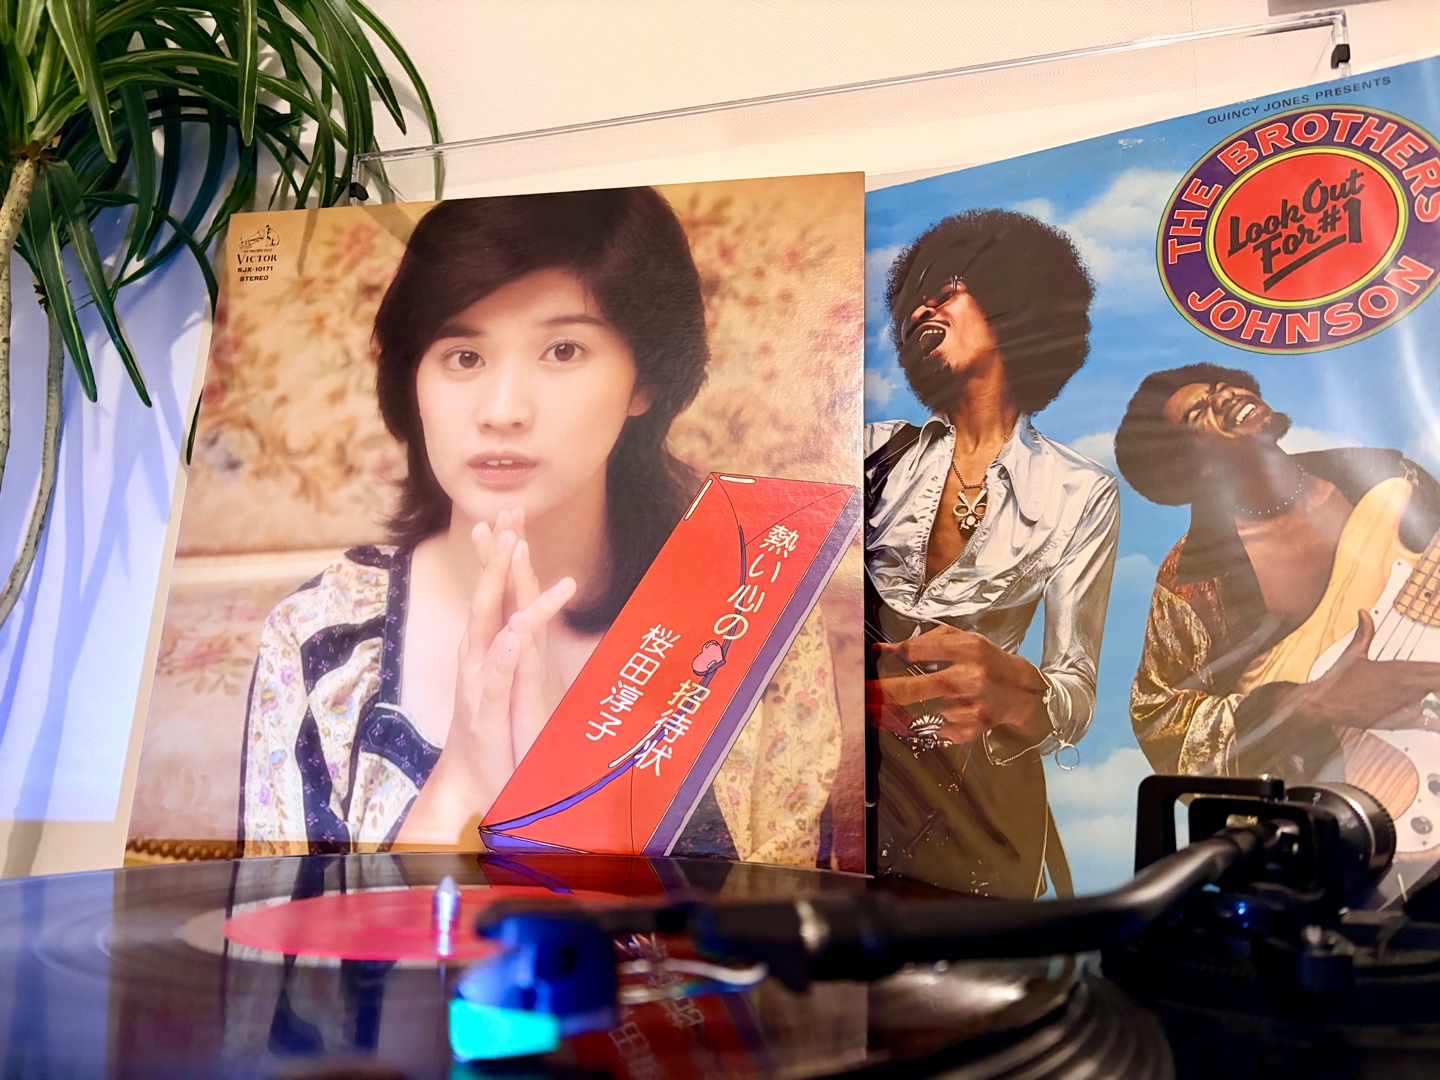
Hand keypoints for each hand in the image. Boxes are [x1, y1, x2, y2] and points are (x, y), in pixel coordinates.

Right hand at [395, 515, 573, 847]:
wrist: (475, 775)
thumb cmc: (494, 723)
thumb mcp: (513, 678)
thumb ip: (518, 642)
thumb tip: (526, 610)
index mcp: (490, 645)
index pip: (497, 591)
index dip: (501, 552)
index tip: (509, 513)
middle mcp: (481, 657)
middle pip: (490, 596)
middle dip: (498, 554)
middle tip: (507, 514)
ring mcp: (483, 681)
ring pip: (495, 627)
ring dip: (502, 587)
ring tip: (512, 551)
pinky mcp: (489, 710)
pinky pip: (498, 676)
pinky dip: (505, 652)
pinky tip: (515, 630)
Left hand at [865, 624, 1048, 744]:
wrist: (1022, 692)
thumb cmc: (986, 660)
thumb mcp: (963, 640)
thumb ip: (926, 641)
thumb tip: (884, 649)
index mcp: (966, 649)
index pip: (916, 651)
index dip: (889, 656)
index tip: (869, 659)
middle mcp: (968, 679)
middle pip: (912, 689)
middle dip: (878, 695)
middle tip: (856, 697)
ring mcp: (970, 708)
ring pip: (917, 715)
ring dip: (891, 715)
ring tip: (872, 712)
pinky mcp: (971, 729)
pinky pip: (933, 730)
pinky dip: (916, 727)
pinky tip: (908, 721)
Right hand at [1282, 610, 1439, 728]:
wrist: (1324, 704)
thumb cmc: (1337, 681)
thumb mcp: (1353, 653)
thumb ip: (1365, 632)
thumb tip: (1363, 613)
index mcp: (1397, 669)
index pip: (1435, 668)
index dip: (1439, 670)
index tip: (1438, 670)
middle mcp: (1404, 687)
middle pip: (1438, 681)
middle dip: (1439, 680)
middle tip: (1436, 680)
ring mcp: (1403, 705)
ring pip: (1435, 700)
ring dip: (1437, 695)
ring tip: (1434, 696)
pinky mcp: (1398, 721)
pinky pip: (1426, 722)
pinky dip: (1433, 720)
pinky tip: (1433, 718)